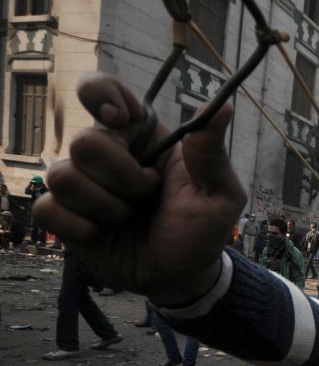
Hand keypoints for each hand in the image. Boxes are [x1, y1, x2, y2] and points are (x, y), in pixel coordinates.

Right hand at [32, 73, 246, 304]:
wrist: (182, 276)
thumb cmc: (203, 228)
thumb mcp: (220, 193)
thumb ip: (211, 152)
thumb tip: (223, 106)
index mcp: (143, 135)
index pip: (101, 90)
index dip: (101, 96)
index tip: (121, 120)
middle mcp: (108, 153)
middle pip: (84, 142)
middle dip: (122, 177)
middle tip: (148, 194)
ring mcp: (83, 184)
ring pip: (62, 177)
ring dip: (106, 206)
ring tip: (129, 217)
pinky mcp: (65, 217)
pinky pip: (47, 210)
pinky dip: (80, 227)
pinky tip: (102, 234)